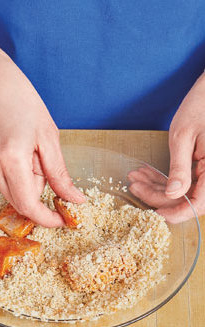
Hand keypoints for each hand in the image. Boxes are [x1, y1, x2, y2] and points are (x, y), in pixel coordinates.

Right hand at [0, 28, 84, 226]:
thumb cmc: (20, 100)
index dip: (47, 218)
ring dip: (25, 178)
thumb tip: (74, 199)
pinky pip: (0, 180)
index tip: (61, 220)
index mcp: (11, 157)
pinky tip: (10, 148)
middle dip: (38, 187)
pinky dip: (12, 172)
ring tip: (24, 149)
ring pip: (11, 190)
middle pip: (21, 198)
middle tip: (40, 159)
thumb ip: (60, 173)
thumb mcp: (48, 135)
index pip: (29, 205)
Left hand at [128, 73, 204, 223]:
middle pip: (185, 198)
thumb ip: (179, 169)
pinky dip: (164, 178)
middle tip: (134, 185)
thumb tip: (172, 195)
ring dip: (156, 186)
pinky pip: (183, 180)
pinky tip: (146, 172)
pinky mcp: (201, 167)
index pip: (197, 205)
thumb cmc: (199, 107)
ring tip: (136, 177)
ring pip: (181, 190)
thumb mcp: (183, 138)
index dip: (175, 213)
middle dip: (156, 194)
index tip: (153, 213)